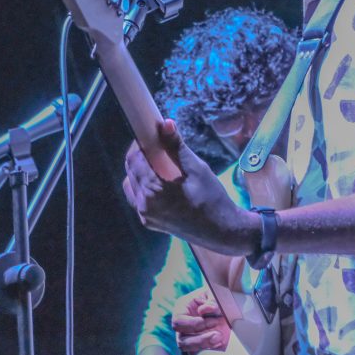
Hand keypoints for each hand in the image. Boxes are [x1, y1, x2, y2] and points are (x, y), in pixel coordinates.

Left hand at [122, 118, 255, 255]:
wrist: (223, 231)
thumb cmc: (213, 199)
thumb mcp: (197, 169)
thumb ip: (177, 146)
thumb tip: (165, 123)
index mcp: (154, 191)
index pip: (134, 160)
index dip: (139, 143)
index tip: (150, 133)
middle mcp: (144, 205)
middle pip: (131, 171)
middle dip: (140, 155)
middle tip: (156, 145)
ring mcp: (145, 216)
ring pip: (131, 184)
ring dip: (140, 170)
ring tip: (158, 162)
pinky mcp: (149, 222)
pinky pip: (138, 198)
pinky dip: (143, 185)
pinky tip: (159, 180)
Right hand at [172, 288, 230, 352]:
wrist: (225, 307)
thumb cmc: (215, 298)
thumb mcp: (215, 294)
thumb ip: (212, 300)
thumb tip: (205, 309)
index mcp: (182, 308)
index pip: (178, 321)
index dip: (194, 324)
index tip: (214, 321)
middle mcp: (183, 324)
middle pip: (181, 339)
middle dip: (200, 338)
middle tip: (218, 333)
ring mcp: (188, 336)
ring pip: (187, 348)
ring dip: (204, 345)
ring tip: (220, 338)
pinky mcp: (197, 345)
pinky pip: (197, 352)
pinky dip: (208, 349)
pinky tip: (220, 343)